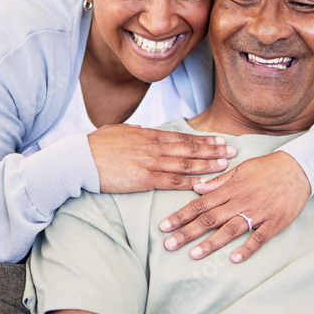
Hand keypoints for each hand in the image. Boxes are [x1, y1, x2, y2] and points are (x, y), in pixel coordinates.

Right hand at [88, 124, 235, 193]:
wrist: (81, 158)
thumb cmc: (96, 145)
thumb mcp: (118, 130)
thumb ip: (134, 130)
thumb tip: (141, 128)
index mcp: (149, 134)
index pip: (183, 137)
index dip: (203, 140)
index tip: (219, 140)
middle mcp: (154, 147)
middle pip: (190, 149)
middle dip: (214, 151)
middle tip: (233, 152)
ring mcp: (151, 163)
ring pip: (187, 164)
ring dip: (208, 165)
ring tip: (225, 166)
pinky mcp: (145, 179)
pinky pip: (173, 181)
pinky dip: (190, 183)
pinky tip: (204, 184)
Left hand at [159, 151, 311, 262]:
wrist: (298, 168)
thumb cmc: (267, 168)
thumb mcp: (240, 170)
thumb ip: (218, 182)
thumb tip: (197, 188)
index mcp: (230, 190)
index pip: (199, 204)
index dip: (180, 216)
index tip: (164, 226)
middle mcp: (240, 202)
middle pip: (209, 219)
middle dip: (187, 232)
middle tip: (169, 245)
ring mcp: (257, 213)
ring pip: (230, 229)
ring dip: (211, 243)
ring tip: (194, 254)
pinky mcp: (274, 222)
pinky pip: (259, 237)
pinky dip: (248, 248)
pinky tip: (235, 258)